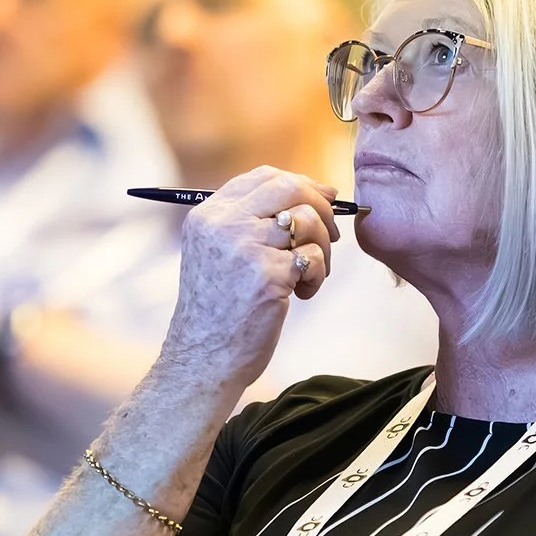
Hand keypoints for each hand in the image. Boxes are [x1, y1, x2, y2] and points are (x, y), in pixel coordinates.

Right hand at [161, 166, 338, 388]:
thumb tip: (309, 192)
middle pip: (289, 188)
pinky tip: (301, 294)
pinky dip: (317, 276)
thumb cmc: (218, 310)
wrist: (203, 358)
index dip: (301, 183)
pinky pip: (314, 258)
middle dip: (322, 206)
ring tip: (309, 275)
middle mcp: (223, 225)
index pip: (263, 177)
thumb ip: (246, 221)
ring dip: (323, 247)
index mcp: (208, 215)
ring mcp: (245, 248)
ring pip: (308, 221)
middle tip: (332, 233)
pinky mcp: (268, 276)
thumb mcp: (214, 254)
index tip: (322, 199)